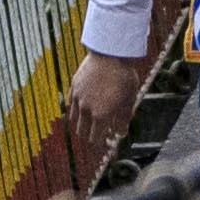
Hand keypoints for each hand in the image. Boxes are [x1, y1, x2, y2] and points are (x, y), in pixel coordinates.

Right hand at [66, 48, 150, 184]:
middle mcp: (86, 109)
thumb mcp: (128, 100)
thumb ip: (123, 119)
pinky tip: (81, 111)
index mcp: (101, 115)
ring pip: (74, 120)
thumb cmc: (124, 77)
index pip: (95, 139)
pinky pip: (70, 105)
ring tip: (88, 126)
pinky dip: (75, 112)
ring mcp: (78, 98)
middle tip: (95, 138)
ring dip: (81, 126)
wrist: (110, 54)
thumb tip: (119, 135)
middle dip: (89, 138)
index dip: (99, 145)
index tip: (104, 146)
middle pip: (82, 133)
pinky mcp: (73, 87)